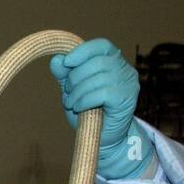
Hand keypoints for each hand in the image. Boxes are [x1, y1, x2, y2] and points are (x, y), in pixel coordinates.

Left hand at [49, 38, 150, 179]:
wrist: (102, 138)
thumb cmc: (88, 112)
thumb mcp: (73, 91)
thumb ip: (65, 75)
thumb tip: (56, 59)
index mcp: (113, 61)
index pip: (101, 45)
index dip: (81, 52)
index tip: (66, 64)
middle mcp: (124, 69)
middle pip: (95, 62)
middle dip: (75, 78)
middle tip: (68, 94)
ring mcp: (128, 82)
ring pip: (98, 77)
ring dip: (78, 92)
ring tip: (72, 104)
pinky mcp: (127, 98)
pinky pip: (102, 92)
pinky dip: (85, 100)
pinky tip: (80, 109)